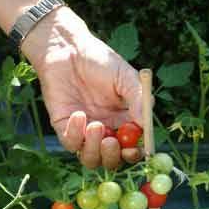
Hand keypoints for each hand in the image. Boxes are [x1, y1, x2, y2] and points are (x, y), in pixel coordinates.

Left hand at [21, 6, 143, 168]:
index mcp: (123, 121)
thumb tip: (145, 126)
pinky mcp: (62, 125)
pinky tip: (79, 114)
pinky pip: (70, 143)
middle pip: (111, 160)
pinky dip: (75, 135)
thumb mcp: (126, 77)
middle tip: (112, 141)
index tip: (135, 150)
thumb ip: (138, 99)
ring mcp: (83, 130)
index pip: (132, 148)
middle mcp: (104, 129)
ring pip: (90, 158)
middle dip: (113, 156)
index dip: (135, 154)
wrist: (67, 49)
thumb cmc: (99, 59)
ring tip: (96, 125)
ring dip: (94, 149)